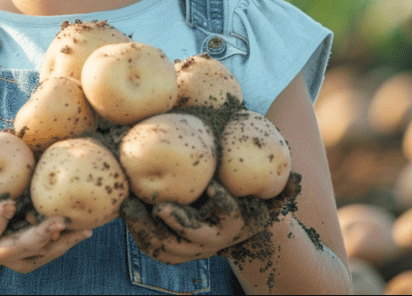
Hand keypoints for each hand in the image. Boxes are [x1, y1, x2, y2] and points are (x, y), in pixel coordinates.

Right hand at [0, 176, 91, 272]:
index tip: (8, 204)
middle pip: (16, 249)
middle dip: (38, 236)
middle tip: (58, 221)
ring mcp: (10, 258)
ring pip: (36, 255)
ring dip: (60, 243)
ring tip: (83, 229)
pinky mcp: (25, 260)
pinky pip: (46, 255)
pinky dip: (64, 244)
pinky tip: (83, 231)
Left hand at [121, 174, 300, 264]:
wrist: (238, 231)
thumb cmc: (247, 197)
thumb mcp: (262, 187)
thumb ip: (274, 178)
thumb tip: (285, 160)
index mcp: (235, 220)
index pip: (231, 213)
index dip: (223, 202)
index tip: (214, 187)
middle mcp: (215, 238)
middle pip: (195, 238)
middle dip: (178, 224)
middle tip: (160, 207)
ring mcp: (193, 247)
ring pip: (169, 248)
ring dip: (148, 231)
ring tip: (130, 207)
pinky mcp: (176, 250)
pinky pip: (155, 249)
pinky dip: (140, 235)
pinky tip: (127, 214)